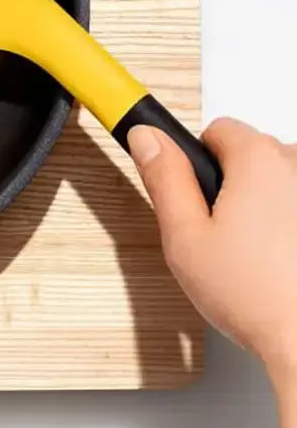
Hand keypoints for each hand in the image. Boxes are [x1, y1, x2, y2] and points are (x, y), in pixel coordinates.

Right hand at [129, 118, 296, 381]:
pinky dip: (291, 221)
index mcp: (258, 161)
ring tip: (261, 253)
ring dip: (271, 203)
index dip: (199, 164)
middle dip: (236, 185)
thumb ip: (164, 178)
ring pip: (283, 180)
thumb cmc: (257, 298)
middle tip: (225, 236)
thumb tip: (146, 137)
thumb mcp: (185, 238)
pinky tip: (288, 258)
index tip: (198, 197)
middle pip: (255, 153)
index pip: (219, 129)